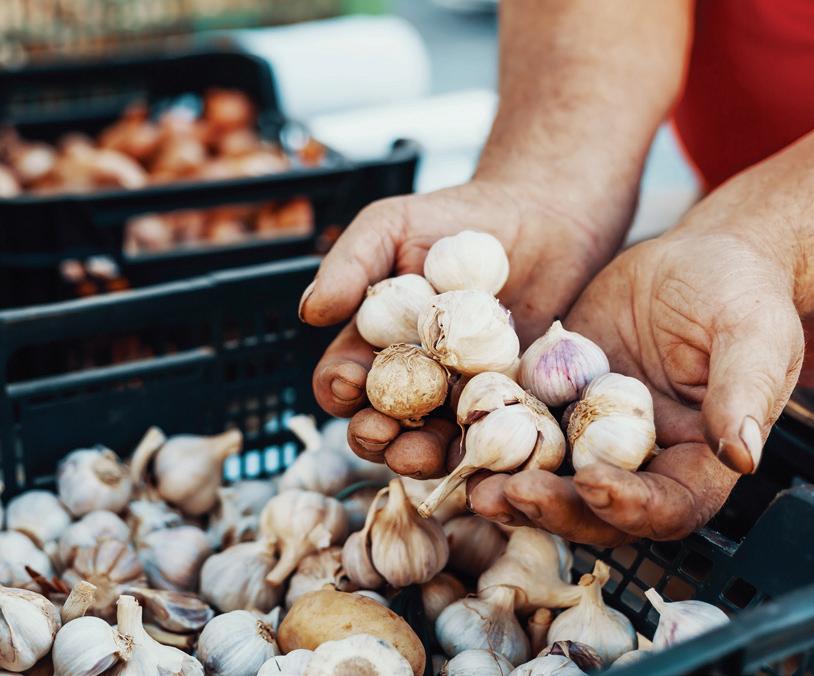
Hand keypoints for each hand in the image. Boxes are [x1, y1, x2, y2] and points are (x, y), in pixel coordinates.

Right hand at [300, 179, 623, 473]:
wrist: (538, 217)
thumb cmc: (455, 218)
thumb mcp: (393, 226)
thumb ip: (351, 264)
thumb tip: (308, 312)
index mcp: (375, 345)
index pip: (343, 380)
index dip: (338, 389)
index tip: (347, 383)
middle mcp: (413, 379)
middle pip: (382, 423)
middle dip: (375, 437)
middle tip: (383, 434)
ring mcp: (460, 395)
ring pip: (432, 441)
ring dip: (423, 456)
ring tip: (428, 452)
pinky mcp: (509, 403)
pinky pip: (492, 434)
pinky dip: (485, 449)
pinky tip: (486, 448)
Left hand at [470, 198, 803, 544]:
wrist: (688, 258)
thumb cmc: (735, 291)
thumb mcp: (751, 333)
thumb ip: (743, 392)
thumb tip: (744, 456)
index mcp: (694, 459)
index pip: (668, 504)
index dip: (632, 505)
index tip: (593, 482)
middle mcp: (638, 458)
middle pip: (596, 506)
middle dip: (553, 507)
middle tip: (510, 493)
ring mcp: (590, 433)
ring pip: (550, 476)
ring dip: (511, 487)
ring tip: (473, 485)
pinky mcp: (554, 400)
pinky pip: (521, 426)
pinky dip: (490, 436)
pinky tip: (459, 433)